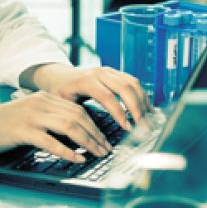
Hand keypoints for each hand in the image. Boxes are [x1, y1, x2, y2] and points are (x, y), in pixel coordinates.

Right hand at [0, 91, 111, 162]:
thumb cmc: (1, 125)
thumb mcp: (29, 115)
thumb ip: (49, 120)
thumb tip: (75, 135)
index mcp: (44, 98)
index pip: (78, 109)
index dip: (95, 125)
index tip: (104, 139)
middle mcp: (40, 103)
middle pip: (78, 117)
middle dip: (96, 135)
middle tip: (106, 150)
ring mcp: (31, 116)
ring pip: (69, 126)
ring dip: (87, 142)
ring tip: (97, 154)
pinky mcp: (22, 130)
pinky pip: (50, 141)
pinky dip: (66, 150)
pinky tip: (76, 158)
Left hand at [23, 64, 152, 131]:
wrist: (58, 75)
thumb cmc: (59, 92)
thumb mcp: (62, 104)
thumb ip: (75, 116)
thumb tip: (85, 136)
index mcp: (86, 81)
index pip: (108, 97)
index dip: (119, 113)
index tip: (127, 128)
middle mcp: (100, 73)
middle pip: (125, 88)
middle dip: (136, 108)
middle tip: (143, 126)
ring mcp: (108, 71)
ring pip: (132, 83)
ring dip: (142, 101)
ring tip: (147, 119)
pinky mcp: (114, 72)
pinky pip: (132, 81)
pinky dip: (141, 94)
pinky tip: (146, 108)